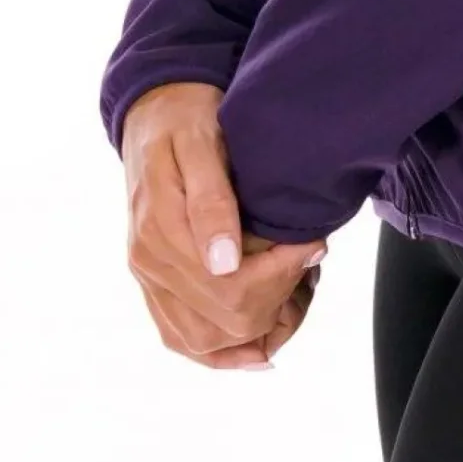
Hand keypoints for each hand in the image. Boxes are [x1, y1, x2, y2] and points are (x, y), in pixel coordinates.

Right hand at [120, 82, 329, 369]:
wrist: (155, 109)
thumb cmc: (185, 119)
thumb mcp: (202, 143)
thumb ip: (211, 202)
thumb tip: (225, 263)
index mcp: (161, 231)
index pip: (231, 287)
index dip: (282, 273)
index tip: (314, 243)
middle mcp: (150, 264)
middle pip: (225, 321)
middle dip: (279, 301)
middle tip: (310, 264)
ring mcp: (149, 277)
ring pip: (203, 342)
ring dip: (257, 332)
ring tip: (294, 299)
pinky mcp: (153, 282)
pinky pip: (180, 337)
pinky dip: (221, 352)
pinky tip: (256, 350)